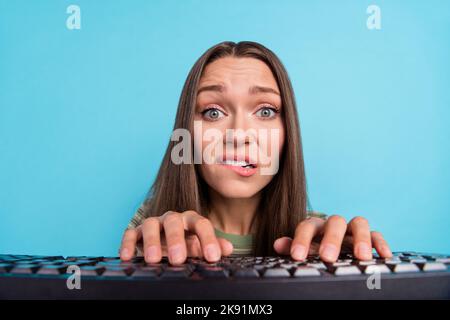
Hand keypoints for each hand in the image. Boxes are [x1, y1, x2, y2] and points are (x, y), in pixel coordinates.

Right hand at [120, 210, 233, 264]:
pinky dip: (128, 243)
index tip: (212, 257)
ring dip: (152, 241)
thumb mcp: (200, 246)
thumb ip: (213, 246)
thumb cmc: (186, 244)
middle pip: (174, 221)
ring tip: (154, 259)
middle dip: (176, 239)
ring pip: (151, 224)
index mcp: (191, 220)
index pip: (201, 224)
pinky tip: (128, 257)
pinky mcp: (136, 232)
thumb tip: (228, 248)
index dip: (208, 239)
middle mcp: (172, 219)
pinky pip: (130, 233)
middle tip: (178, 258)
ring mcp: (154, 224)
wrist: (166, 244)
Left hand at [273, 215, 392, 261]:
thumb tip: (278, 244)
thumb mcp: (303, 250)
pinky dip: (380, 243)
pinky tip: (383, 255)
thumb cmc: (315, 250)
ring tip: (362, 257)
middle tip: (328, 257)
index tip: (297, 256)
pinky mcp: (368, 238)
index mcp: (316, 226)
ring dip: (361, 238)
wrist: (331, 251)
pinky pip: (377, 234)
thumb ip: (291, 247)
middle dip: (332, 239)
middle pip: (335, 221)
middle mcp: (334, 225)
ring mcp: (352, 230)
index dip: (301, 240)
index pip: (307, 226)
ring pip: (359, 223)